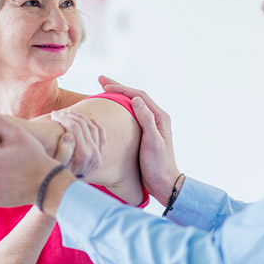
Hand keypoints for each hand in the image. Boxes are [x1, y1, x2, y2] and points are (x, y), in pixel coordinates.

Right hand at [50, 110, 103, 177]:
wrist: (65, 193)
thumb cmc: (56, 179)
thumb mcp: (56, 166)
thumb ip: (63, 151)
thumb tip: (69, 135)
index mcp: (83, 155)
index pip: (75, 127)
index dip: (63, 118)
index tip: (53, 115)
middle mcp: (94, 154)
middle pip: (84, 126)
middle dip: (70, 116)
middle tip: (58, 113)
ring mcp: (98, 155)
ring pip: (93, 128)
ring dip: (81, 118)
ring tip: (70, 113)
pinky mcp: (99, 157)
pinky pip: (102, 137)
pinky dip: (98, 127)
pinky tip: (92, 119)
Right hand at [98, 76, 181, 202]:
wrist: (163, 182)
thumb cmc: (158, 164)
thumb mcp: (152, 142)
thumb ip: (146, 120)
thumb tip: (136, 100)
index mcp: (159, 117)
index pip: (139, 96)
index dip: (122, 89)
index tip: (105, 85)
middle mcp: (155, 118)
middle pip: (135, 97)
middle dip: (118, 87)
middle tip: (101, 80)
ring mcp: (150, 125)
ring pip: (132, 104)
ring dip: (118, 96)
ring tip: (103, 90)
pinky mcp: (144, 133)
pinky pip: (130, 115)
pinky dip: (119, 108)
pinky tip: (111, 110)